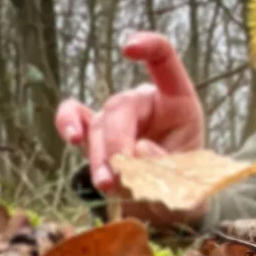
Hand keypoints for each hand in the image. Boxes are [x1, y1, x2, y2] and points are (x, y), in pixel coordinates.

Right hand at [55, 33, 203, 193]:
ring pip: (99, 125)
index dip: (149, 47)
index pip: (164, 61)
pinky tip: (73, 137)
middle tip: (121, 171)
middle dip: (118, 140)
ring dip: (100, 156)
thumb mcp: (186, 181)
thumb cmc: (182, 188)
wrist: (165, 208)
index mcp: (177, 103)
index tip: (129, 50)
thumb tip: (138, 150)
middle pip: (121, 107)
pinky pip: (74, 118)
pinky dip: (68, 124)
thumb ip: (167, 169)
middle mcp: (145, 104)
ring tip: (107, 184)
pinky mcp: (96, 134)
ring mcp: (118, 118)